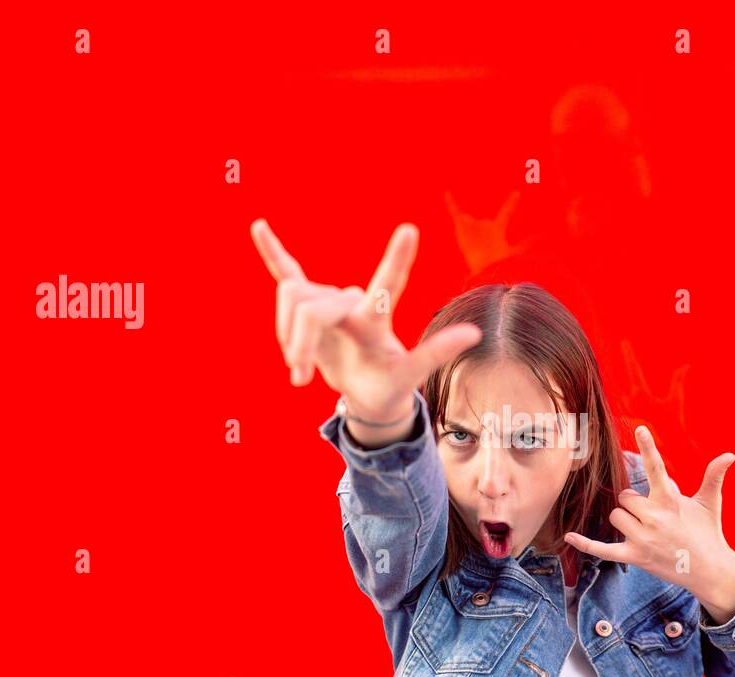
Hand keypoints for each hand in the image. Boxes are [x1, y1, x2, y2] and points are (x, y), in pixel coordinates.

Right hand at [249, 218, 481, 411]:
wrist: (369, 392)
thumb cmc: (390, 387)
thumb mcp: (410, 377)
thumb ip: (435, 353)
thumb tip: (476, 332)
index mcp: (376, 320)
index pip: (386, 286)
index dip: (397, 261)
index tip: (410, 230)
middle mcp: (353, 302)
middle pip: (311, 307)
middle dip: (299, 342)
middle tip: (300, 378)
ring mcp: (329, 301)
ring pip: (291, 298)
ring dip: (286, 335)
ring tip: (297, 368)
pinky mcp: (310, 305)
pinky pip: (288, 274)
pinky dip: (273, 252)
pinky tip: (258, 226)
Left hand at [564, 425, 734, 622]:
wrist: (710, 571)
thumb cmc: (708, 532)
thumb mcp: (710, 503)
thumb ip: (714, 476)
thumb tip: (730, 455)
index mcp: (670, 500)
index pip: (657, 468)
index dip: (648, 447)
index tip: (641, 428)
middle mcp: (655, 518)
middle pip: (625, 497)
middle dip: (635, 502)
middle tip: (654, 515)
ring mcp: (643, 539)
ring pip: (616, 516)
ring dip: (625, 519)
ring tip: (646, 529)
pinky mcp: (634, 556)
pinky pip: (603, 549)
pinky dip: (585, 543)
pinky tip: (569, 535)